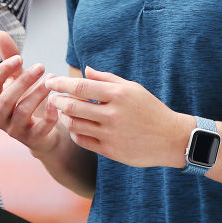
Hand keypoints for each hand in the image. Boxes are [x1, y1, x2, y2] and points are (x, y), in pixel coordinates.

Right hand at [0, 31, 60, 154]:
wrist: (43, 130)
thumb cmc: (26, 99)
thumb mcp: (18, 78)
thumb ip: (10, 57)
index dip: (2, 71)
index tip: (19, 58)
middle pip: (6, 99)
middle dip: (24, 81)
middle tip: (41, 66)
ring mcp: (13, 131)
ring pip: (22, 112)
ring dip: (38, 94)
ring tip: (51, 81)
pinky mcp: (31, 140)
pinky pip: (39, 130)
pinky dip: (49, 116)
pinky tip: (57, 102)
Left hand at [45, 66, 187, 167]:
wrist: (171, 138)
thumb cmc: (150, 109)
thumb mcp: (132, 88)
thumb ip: (107, 78)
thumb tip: (85, 70)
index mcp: (118, 94)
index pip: (80, 86)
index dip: (61, 83)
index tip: (50, 81)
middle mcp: (113, 114)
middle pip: (72, 106)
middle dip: (56, 100)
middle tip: (51, 97)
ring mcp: (111, 134)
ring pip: (74, 125)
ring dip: (63, 117)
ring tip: (61, 111)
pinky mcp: (111, 151)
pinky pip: (83, 141)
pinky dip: (74, 133)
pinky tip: (75, 126)